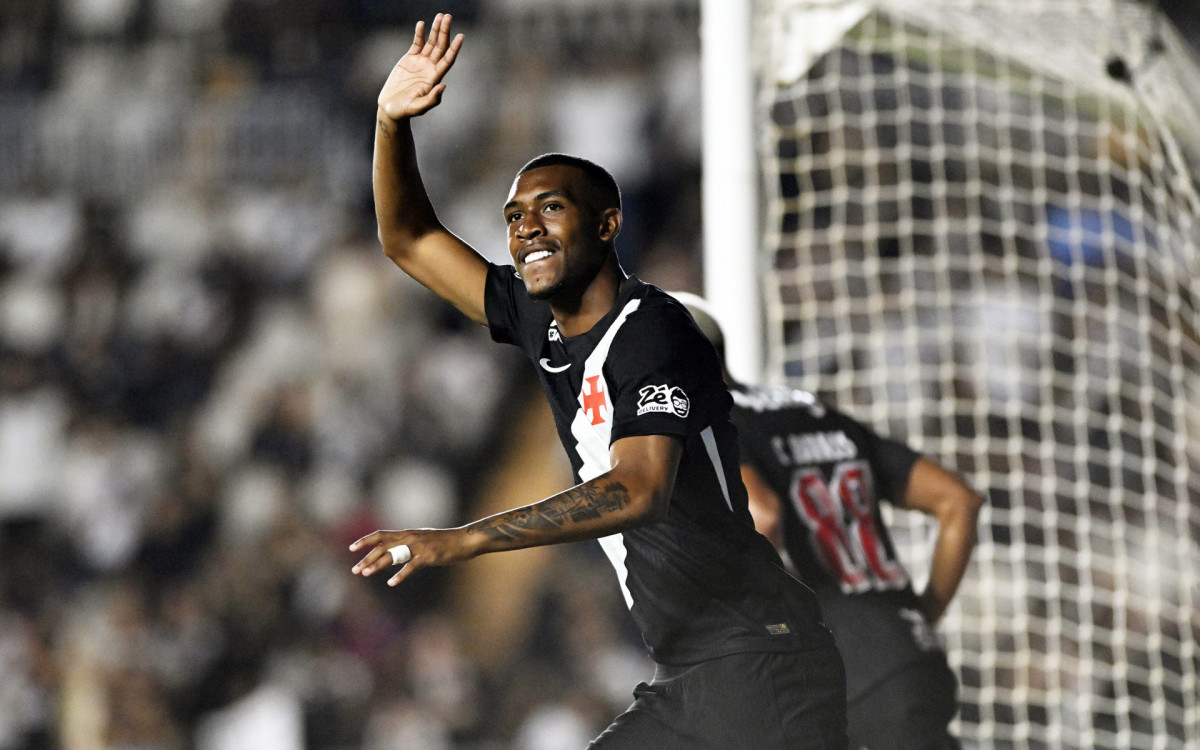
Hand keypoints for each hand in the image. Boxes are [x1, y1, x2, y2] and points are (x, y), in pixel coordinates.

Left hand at [349, 527, 475, 586]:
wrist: (464, 541)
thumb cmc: (444, 542)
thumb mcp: (423, 540)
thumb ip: (407, 545)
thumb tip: (392, 554)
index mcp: (408, 533)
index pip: (381, 534)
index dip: (365, 540)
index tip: (352, 548)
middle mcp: (410, 537)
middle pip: (383, 546)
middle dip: (367, 558)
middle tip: (355, 570)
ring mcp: (419, 546)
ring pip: (393, 555)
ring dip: (377, 565)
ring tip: (365, 573)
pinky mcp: (428, 556)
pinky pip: (410, 566)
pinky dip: (400, 575)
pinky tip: (391, 583)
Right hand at [378, 13, 464, 120]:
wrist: (391, 107)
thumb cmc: (405, 110)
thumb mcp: (419, 107)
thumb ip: (432, 99)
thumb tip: (443, 86)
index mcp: (435, 78)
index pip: (448, 60)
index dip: (454, 48)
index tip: (461, 36)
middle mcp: (430, 68)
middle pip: (441, 47)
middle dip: (445, 32)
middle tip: (448, 17)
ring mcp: (421, 62)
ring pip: (431, 42)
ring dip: (436, 29)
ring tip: (440, 16)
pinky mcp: (410, 59)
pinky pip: (417, 43)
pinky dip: (419, 34)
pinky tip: (422, 24)